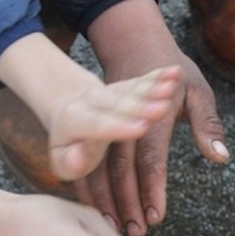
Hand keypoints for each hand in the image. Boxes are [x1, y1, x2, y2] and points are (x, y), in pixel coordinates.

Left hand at [46, 65, 184, 181]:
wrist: (66, 108)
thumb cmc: (67, 145)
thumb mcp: (60, 159)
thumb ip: (69, 163)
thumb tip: (78, 159)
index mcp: (76, 120)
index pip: (97, 125)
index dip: (118, 126)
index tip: (140, 127)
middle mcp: (93, 101)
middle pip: (119, 103)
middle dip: (141, 106)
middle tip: (163, 108)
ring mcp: (111, 92)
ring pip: (133, 89)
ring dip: (153, 88)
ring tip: (172, 86)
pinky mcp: (126, 87)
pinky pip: (143, 80)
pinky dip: (159, 76)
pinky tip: (175, 72)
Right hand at [80, 0, 227, 235]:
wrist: (135, 45)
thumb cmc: (175, 74)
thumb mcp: (198, 92)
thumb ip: (208, 125)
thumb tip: (220, 156)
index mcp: (153, 113)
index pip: (151, 158)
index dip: (152, 188)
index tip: (155, 216)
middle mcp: (125, 120)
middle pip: (121, 168)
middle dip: (127, 202)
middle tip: (136, 232)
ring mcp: (107, 122)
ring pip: (101, 167)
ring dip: (108, 200)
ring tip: (118, 227)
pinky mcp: (97, 127)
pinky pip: (90, 162)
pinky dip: (93, 187)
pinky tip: (100, 210)